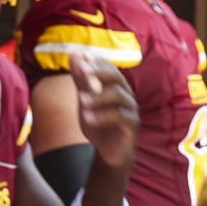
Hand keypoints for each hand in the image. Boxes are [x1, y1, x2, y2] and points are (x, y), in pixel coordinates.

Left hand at [69, 52, 137, 172]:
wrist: (108, 151)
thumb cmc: (99, 123)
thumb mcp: (85, 101)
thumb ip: (81, 80)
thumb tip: (74, 54)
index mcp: (116, 86)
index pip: (108, 67)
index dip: (96, 61)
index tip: (81, 57)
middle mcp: (126, 94)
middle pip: (116, 77)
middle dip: (98, 72)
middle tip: (83, 71)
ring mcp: (131, 109)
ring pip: (118, 95)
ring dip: (98, 96)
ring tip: (81, 100)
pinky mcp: (132, 125)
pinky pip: (120, 116)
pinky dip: (102, 116)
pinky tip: (87, 118)